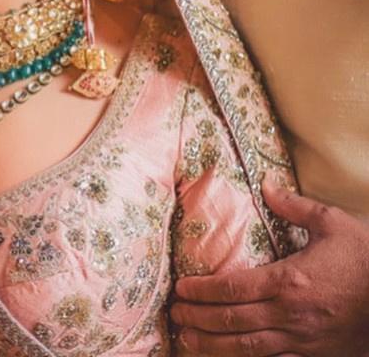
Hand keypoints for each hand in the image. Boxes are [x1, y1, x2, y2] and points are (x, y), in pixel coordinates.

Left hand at [170, 177, 368, 354]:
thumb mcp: (333, 224)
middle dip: (199, 319)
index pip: (233, 287)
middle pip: (233, 321)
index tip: (181, 289)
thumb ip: (294, 206)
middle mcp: (290, 314)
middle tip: (174, 315)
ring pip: (248, 349)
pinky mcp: (316, 356)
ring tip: (187, 343)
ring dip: (213, 347)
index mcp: (289, 280)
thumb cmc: (367, 259)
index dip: (202, 290)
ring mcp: (303, 340)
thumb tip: (266, 184)